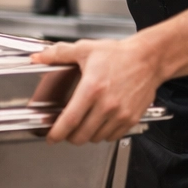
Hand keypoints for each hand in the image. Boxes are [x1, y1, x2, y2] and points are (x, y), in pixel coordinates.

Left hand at [33, 38, 163, 144]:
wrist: (148, 58)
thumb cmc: (119, 54)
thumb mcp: (85, 49)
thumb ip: (58, 54)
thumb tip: (38, 57)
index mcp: (92, 88)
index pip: (70, 120)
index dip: (58, 133)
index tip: (51, 137)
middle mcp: (107, 104)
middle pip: (82, 134)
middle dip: (70, 137)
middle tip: (66, 132)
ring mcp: (121, 114)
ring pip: (97, 138)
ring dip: (87, 136)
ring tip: (83, 126)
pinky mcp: (132, 118)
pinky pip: (113, 136)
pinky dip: (103, 135)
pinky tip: (100, 124)